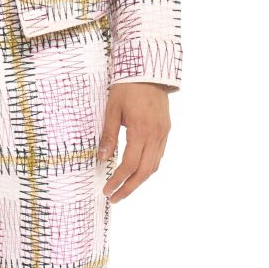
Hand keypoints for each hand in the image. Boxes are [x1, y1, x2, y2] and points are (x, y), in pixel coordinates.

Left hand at [97, 83, 171, 202]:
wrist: (149, 70)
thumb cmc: (127, 87)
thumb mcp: (112, 109)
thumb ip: (108, 135)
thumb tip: (102, 158)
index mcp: (141, 129)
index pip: (129, 164)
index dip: (117, 180)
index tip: (107, 190)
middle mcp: (155, 134)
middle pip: (144, 171)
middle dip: (129, 188)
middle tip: (115, 198)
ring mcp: (163, 133)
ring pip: (154, 166)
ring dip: (139, 181)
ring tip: (124, 189)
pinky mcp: (166, 130)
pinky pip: (158, 156)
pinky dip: (148, 168)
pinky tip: (137, 173)